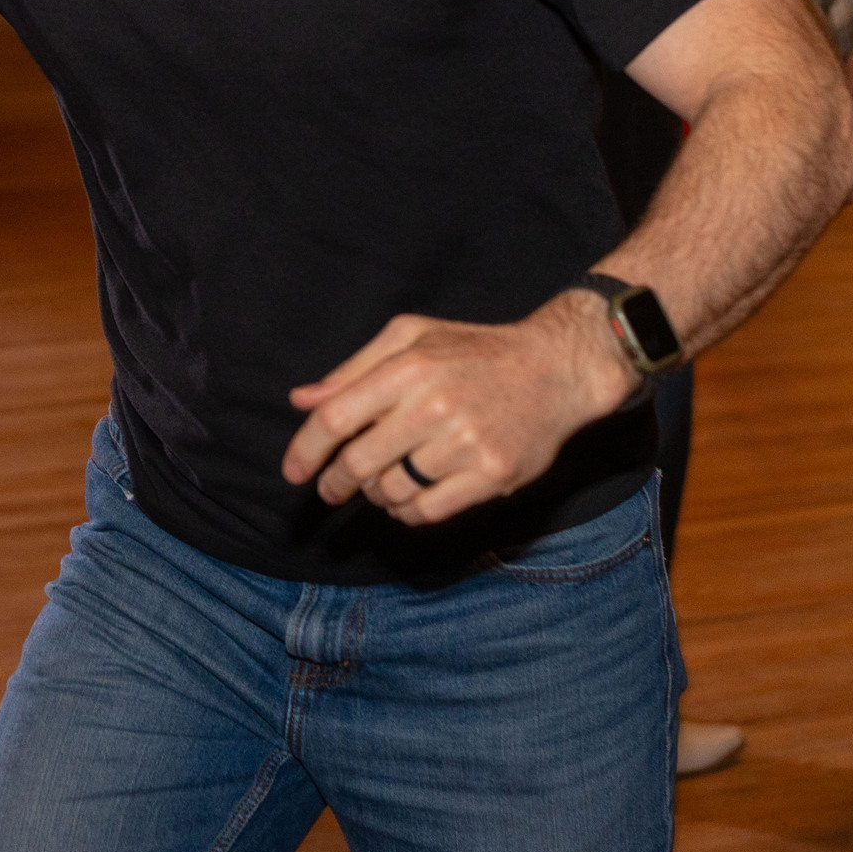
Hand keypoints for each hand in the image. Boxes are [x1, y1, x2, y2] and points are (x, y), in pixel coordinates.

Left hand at [279, 293, 630, 527]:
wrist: (558, 368)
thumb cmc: (476, 350)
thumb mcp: (412, 338)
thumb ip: (353, 370)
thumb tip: (301, 400)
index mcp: (409, 367)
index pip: (336, 418)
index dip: (306, 450)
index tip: (294, 473)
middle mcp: (435, 406)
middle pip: (358, 463)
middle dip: (334, 483)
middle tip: (330, 490)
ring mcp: (466, 444)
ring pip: (391, 492)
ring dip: (375, 496)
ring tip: (382, 482)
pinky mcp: (493, 475)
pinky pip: (427, 512)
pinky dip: (407, 513)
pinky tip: (408, 498)